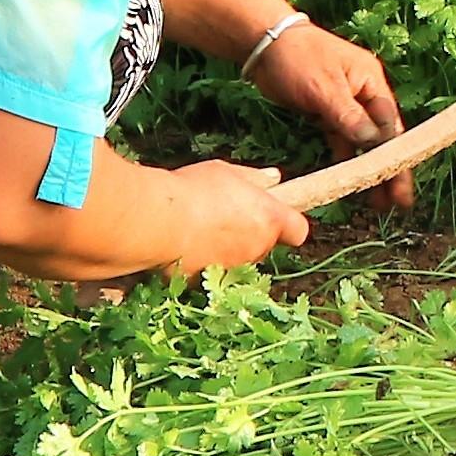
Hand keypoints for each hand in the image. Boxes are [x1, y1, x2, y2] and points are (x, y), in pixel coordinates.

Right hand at [165, 158, 311, 277]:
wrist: (157, 221)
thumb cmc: (193, 190)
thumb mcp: (226, 172)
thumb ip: (254, 178)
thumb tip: (275, 178)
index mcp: (269, 218)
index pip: (298, 230)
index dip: (288, 225)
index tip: (274, 216)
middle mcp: (257, 247)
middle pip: (264, 245)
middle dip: (250, 235)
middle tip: (224, 217)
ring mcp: (234, 268)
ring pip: (239, 261)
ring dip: (226, 250)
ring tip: (199, 230)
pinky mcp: (209, 283)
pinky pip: (211, 274)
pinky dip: (203, 265)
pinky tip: (184, 248)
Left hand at [247, 22, 413, 206]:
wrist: (265, 43)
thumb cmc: (298, 58)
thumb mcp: (324, 87)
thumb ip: (348, 116)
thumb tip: (373, 142)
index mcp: (371, 82)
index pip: (389, 123)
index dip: (396, 154)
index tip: (401, 182)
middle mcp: (364, 93)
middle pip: (382, 136)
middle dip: (389, 168)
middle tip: (398, 202)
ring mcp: (346, 103)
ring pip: (362, 141)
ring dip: (368, 168)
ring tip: (376, 201)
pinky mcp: (326, 112)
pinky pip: (342, 139)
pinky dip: (347, 158)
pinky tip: (350, 179)